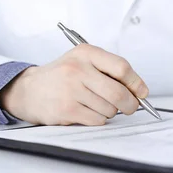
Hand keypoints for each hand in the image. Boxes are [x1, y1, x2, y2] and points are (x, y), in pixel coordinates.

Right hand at [0, 45, 148, 125]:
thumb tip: (138, 91)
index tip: (142, 92)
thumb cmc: (61, 76)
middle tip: (130, 107)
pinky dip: (98, 119)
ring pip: (109, 109)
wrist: (29, 90)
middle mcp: (77, 69)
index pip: (121, 67)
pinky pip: (97, 120)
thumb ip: (108, 70)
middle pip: (118, 92)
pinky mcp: (66, 109)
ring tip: (95, 105)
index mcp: (85, 53)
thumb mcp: (82, 61)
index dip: (136, 83)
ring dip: (110, 112)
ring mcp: (71, 90)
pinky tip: (85, 111)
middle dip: (130, 104)